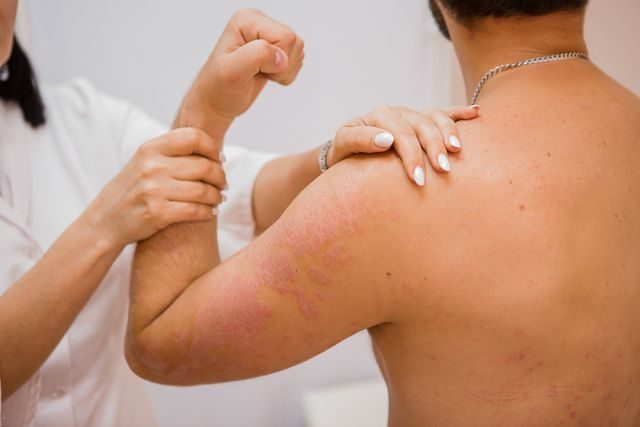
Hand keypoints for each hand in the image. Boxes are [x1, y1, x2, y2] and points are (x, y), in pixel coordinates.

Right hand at [82, 128, 226, 246]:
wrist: (105, 221)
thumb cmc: (132, 190)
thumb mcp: (144, 162)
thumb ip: (171, 152)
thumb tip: (211, 148)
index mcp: (150, 148)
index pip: (193, 137)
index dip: (212, 147)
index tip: (219, 159)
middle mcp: (152, 166)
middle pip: (204, 166)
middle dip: (220, 176)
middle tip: (223, 184)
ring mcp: (154, 190)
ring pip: (203, 190)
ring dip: (217, 196)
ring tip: (219, 198)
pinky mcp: (157, 213)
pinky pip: (195, 210)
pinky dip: (208, 212)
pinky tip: (210, 213)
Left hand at [177, 9, 303, 136]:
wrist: (217, 101)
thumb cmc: (219, 88)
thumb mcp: (232, 72)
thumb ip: (257, 57)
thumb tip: (282, 57)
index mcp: (247, 21)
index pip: (285, 37)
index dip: (276, 60)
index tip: (255, 70)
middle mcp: (258, 23)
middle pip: (294, 41)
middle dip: (282, 66)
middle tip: (258, 73)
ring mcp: (268, 35)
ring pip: (298, 50)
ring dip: (284, 71)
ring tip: (261, 73)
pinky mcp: (275, 49)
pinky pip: (297, 59)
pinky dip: (285, 74)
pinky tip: (266, 74)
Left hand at [328, 105, 479, 185]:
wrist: (347, 152)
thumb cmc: (345, 153)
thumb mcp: (344, 145)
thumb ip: (360, 140)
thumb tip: (386, 140)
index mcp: (379, 116)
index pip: (399, 134)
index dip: (411, 155)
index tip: (418, 178)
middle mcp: (397, 112)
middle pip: (421, 125)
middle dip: (433, 147)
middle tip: (443, 171)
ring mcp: (411, 115)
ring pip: (435, 118)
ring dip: (449, 132)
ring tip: (457, 150)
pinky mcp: (421, 121)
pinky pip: (443, 113)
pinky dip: (459, 112)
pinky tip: (476, 112)